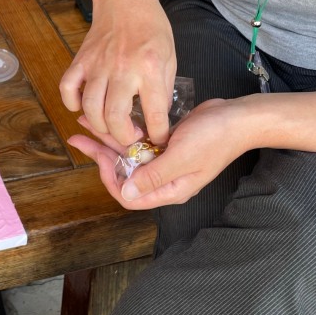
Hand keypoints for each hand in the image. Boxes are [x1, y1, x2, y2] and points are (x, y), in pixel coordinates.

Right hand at [60, 0, 176, 146]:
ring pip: (90, 108)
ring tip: (109, 125)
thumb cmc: (151, 28)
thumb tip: (156, 118)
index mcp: (150, 68)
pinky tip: (82, 107)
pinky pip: (67, 88)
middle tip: (130, 136)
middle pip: (114, 118)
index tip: (158, 138)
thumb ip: (162, 88)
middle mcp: (123, 69)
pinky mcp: (81, 60)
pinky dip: (71, 103)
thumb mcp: (169, 58)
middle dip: (123, 137)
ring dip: (99, 126)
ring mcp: (98, 65)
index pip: (154, 114)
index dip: (158, 134)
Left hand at [69, 99, 253, 209]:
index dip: (111, 179)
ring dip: (107, 140)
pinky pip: (138, 141)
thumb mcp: (182, 157)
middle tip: (78, 137)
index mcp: (169, 189)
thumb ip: (154, 175)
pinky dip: (122, 131)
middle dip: (100, 156)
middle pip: (124, 174)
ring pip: (128, 155)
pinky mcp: (165, 145)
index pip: (130, 197)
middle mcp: (164, 179)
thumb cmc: (215, 138)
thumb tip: (126, 193)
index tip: (101, 158)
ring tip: (84, 123)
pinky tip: (108, 118)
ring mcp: (164, 162)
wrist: (237, 117)